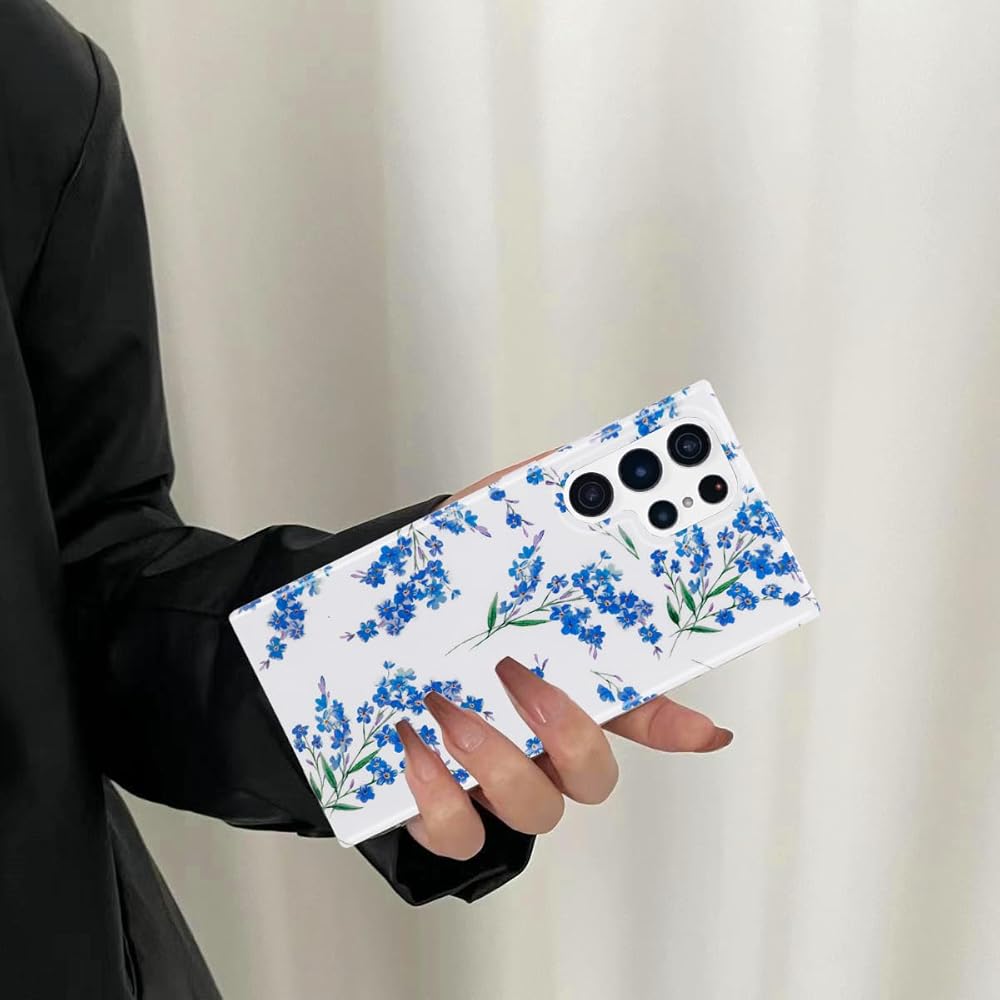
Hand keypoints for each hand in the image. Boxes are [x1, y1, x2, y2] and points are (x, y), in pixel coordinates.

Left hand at [408, 456, 732, 858]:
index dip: (675, 720)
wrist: (335, 652)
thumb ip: (522, 509)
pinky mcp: (441, 811)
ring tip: (445, 706)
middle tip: (521, 677)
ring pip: (536, 806)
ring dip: (496, 759)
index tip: (702, 722)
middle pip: (595, 769)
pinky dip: (440, 796)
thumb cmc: (421, 603)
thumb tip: (564, 465)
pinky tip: (411, 744)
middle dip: (570, 730)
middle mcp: (538, 743)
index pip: (637, 706)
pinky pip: (460, 834)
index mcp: (562, 685)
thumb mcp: (470, 543)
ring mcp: (494, 781)